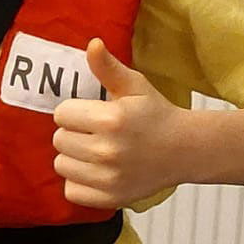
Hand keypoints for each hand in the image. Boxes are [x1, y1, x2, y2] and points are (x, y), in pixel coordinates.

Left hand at [51, 38, 194, 208]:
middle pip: (58, 139)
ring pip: (62, 164)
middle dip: (73, 132)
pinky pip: (71, 191)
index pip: (62, 113)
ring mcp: (109, 178)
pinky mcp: (111, 199)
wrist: (184, 150)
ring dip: (73, 157)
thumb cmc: (156, 114)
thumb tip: (92, 44)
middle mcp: (108, 151)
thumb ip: (108, 67)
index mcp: (111, 119)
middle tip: (95, 131)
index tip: (91, 113)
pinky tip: (96, 171)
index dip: (74, 111)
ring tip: (95, 150)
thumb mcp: (135, 85)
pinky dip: (79, 182)